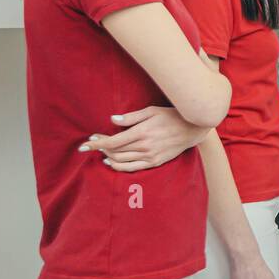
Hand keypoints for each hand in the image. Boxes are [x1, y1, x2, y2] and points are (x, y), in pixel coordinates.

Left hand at [83, 106, 211, 171]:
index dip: (97, 143)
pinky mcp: (155, 162)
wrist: (192, 129)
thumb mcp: (152, 111)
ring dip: (107, 156)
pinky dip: (118, 166)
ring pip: (121, 160)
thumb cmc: (172, 116)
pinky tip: (110, 162)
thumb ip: (131, 117)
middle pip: (115, 151)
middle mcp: (145, 147)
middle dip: (100, 147)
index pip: (113, 141)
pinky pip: (132, 168)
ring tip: (101, 150)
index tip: (85, 143)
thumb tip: (112, 120)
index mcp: (142, 133)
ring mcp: (150, 156)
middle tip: (92, 141)